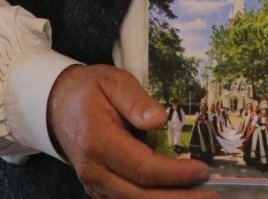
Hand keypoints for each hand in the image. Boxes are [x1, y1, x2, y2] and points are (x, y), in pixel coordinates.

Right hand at [47, 64, 217, 197]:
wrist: (57, 105)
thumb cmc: (88, 90)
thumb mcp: (112, 81)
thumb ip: (135, 100)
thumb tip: (159, 120)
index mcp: (99, 143)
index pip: (143, 168)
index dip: (174, 173)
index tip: (201, 169)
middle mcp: (95, 171)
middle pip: (141, 196)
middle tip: (210, 195)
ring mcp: (95, 185)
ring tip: (199, 197)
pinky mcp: (99, 190)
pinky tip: (174, 196)